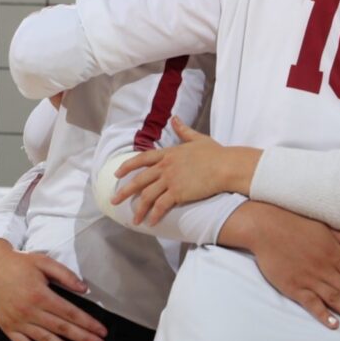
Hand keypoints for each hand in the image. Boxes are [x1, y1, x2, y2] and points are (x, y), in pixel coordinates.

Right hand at [0, 239, 106, 340]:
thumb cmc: (18, 264)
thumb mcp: (44, 262)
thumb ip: (66, 275)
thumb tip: (84, 289)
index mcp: (40, 295)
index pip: (70, 313)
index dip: (88, 323)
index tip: (101, 331)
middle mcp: (29, 312)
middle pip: (61, 328)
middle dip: (83, 338)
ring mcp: (17, 322)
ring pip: (45, 340)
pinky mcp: (8, 328)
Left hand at [112, 116, 258, 225]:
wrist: (226, 166)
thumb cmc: (216, 153)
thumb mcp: (198, 139)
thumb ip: (183, 130)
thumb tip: (174, 118)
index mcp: (169, 153)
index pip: (142, 159)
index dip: (128, 166)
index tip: (117, 174)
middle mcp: (166, 167)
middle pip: (139, 180)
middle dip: (124, 192)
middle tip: (114, 201)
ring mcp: (171, 180)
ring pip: (147, 196)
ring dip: (139, 209)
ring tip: (134, 220)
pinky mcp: (178, 193)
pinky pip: (161, 206)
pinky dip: (154, 215)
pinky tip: (151, 222)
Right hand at [222, 202, 339, 329]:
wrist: (267, 227)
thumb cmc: (299, 225)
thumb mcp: (329, 229)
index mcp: (335, 254)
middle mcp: (325, 268)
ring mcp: (309, 278)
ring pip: (335, 298)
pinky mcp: (293, 286)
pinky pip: (310, 303)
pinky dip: (322, 313)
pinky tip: (334, 323)